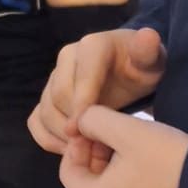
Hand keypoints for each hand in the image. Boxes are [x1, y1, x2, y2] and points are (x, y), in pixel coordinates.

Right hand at [28, 27, 165, 158]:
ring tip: (83, 151)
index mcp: (91, 47)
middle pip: (58, 96)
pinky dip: (47, 138)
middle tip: (92, 146)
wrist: (130, 70)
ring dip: (60, 135)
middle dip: (73, 124)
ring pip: (44, 110)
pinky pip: (36, 120)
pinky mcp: (48, 98)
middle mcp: (66, 58)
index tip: (89, 132)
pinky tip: (67, 151)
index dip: (82, 106)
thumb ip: (149, 50)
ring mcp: (54, 78)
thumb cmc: (141, 66)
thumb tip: (148, 36)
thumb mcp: (151, 59)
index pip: (81, 79)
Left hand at [59, 106, 187, 187]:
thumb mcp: (127, 130)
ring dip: (112, 167)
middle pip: (88, 183)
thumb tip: (80, 123)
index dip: (76, 144)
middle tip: (113, 130)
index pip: (68, 172)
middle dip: (94, 154)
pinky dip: (129, 183)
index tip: (93, 126)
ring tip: (131, 144)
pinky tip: (147, 164)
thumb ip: (94, 120)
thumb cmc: (165, 160)